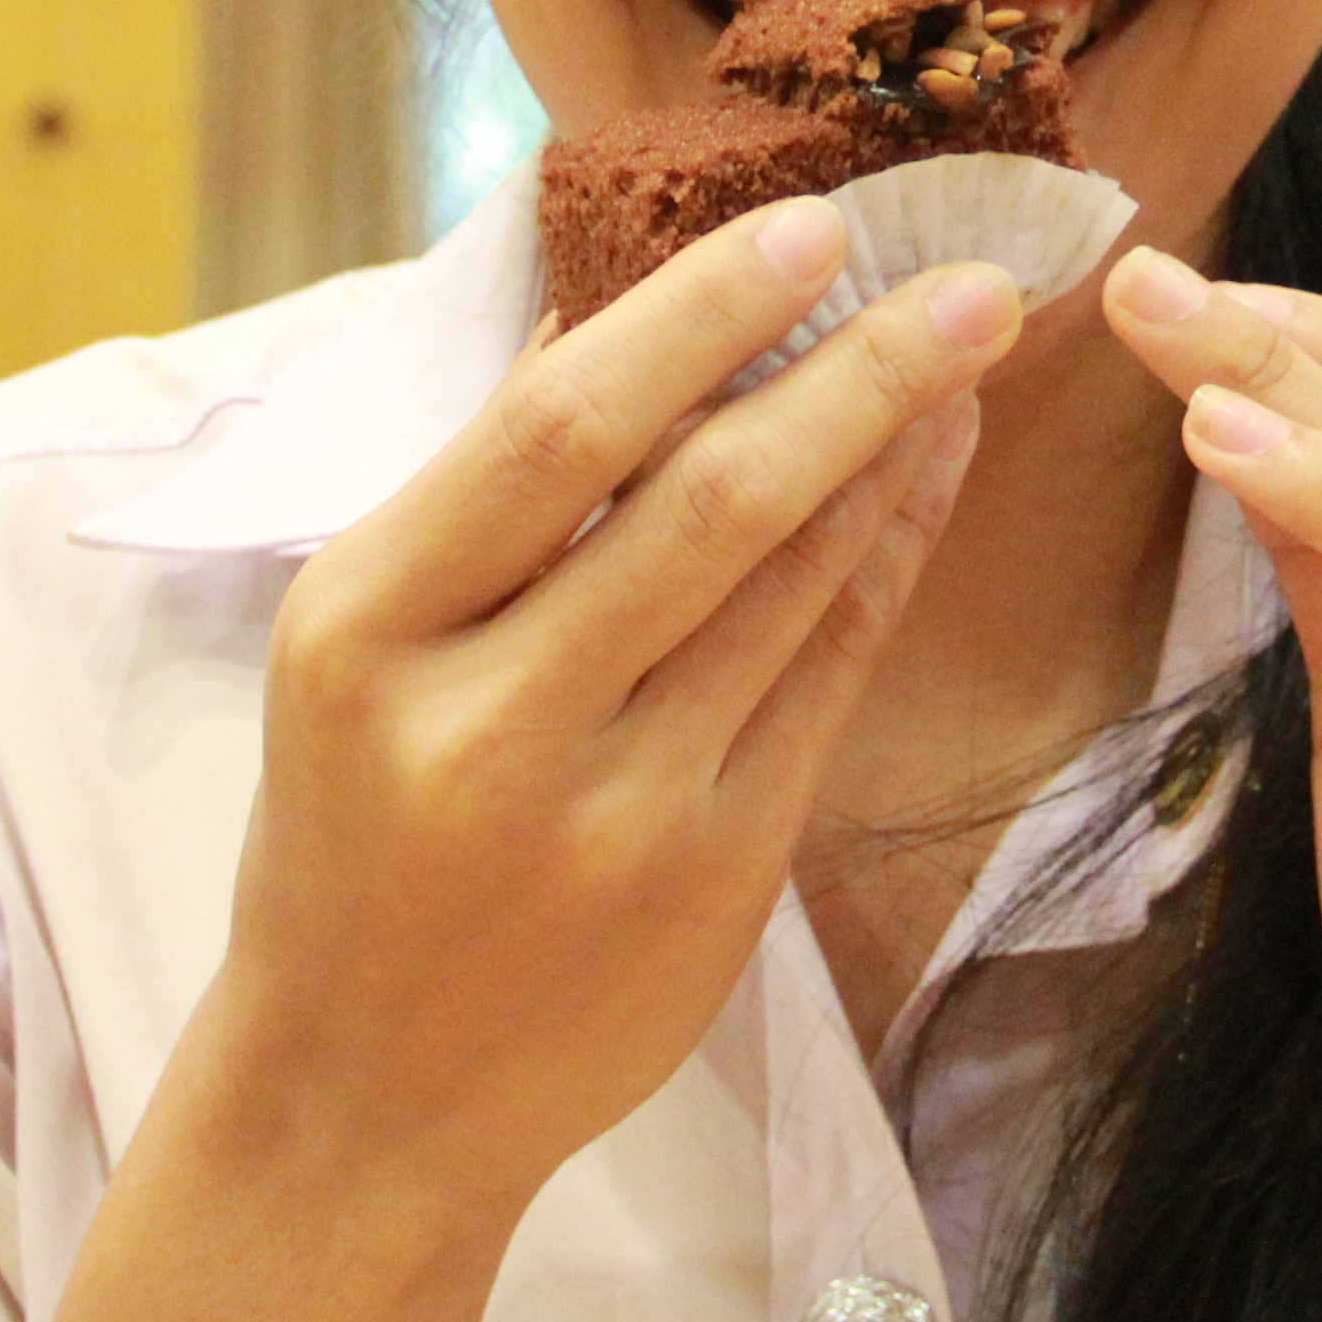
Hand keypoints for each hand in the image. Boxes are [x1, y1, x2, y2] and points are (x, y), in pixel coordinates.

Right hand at [181, 203, 1013, 1222]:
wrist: (366, 1095)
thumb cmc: (352, 830)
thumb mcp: (355, 647)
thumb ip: (481, 495)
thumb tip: (613, 307)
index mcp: (367, 627)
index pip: (558, 436)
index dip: (700, 319)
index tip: (812, 227)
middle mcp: (488, 721)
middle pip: (707, 504)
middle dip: (856, 373)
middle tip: (970, 278)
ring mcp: (614, 812)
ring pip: (789, 590)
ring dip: (894, 454)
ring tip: (964, 353)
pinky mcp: (711, 881)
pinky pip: (826, 684)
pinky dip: (882, 566)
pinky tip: (924, 479)